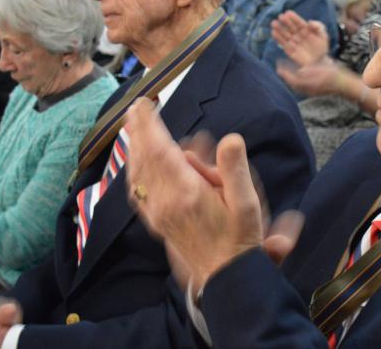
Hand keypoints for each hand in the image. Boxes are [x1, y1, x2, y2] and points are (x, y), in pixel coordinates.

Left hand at [125, 99, 263, 291]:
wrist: (226, 276)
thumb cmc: (240, 238)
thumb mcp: (247, 203)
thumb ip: (235, 169)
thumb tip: (229, 139)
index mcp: (188, 192)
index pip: (162, 150)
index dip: (150, 125)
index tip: (144, 105)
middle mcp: (166, 201)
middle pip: (145, 158)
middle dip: (139, 131)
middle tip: (135, 108)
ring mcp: (158, 213)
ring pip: (138, 174)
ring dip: (135, 148)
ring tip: (133, 128)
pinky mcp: (157, 222)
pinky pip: (138, 191)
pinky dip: (134, 170)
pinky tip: (136, 164)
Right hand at [271, 10, 329, 65]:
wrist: (320, 61)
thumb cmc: (321, 47)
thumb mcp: (323, 35)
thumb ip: (319, 27)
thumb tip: (310, 22)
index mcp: (305, 29)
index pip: (298, 22)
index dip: (293, 18)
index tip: (288, 13)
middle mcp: (297, 34)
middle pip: (290, 27)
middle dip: (285, 22)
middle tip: (280, 17)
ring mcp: (293, 42)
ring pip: (285, 34)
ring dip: (279, 29)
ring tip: (274, 23)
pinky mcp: (289, 50)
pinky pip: (283, 43)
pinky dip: (278, 38)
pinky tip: (274, 32)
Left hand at [276, 57, 341, 96]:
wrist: (345, 86)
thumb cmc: (336, 76)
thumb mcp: (323, 69)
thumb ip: (311, 71)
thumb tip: (300, 71)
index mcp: (311, 84)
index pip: (294, 80)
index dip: (285, 74)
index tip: (279, 66)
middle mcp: (310, 90)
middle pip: (293, 84)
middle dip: (286, 76)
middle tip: (280, 68)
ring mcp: (312, 92)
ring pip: (297, 86)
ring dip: (290, 78)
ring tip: (286, 70)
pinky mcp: (314, 92)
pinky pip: (301, 87)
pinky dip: (296, 80)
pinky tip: (297, 74)